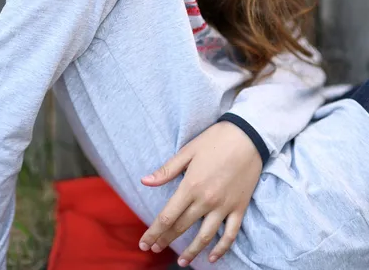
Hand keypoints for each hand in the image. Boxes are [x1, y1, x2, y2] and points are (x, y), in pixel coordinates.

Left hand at [139, 121, 261, 266]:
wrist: (248, 136)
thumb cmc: (215, 140)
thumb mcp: (188, 151)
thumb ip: (167, 170)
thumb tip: (145, 181)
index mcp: (191, 186)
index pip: (167, 217)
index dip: (154, 232)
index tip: (144, 243)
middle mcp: (206, 200)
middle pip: (182, 227)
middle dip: (166, 240)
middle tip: (155, 249)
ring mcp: (224, 206)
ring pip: (204, 237)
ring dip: (191, 251)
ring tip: (181, 262)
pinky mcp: (239, 208)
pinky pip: (230, 234)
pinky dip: (221, 249)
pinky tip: (212, 257)